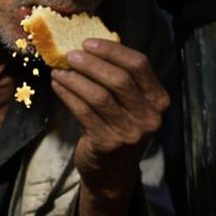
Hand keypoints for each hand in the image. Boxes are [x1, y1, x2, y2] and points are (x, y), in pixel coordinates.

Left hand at [48, 38, 168, 197]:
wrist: (112, 173)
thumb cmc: (118, 129)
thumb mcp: (130, 105)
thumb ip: (121, 78)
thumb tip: (92, 45)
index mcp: (158, 100)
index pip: (139, 65)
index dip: (112, 50)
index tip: (88, 42)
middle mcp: (148, 116)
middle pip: (119, 79)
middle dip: (91, 63)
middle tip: (70, 55)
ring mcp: (129, 132)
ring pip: (99, 95)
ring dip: (75, 79)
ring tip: (59, 70)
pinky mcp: (106, 143)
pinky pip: (83, 111)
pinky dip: (67, 95)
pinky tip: (57, 85)